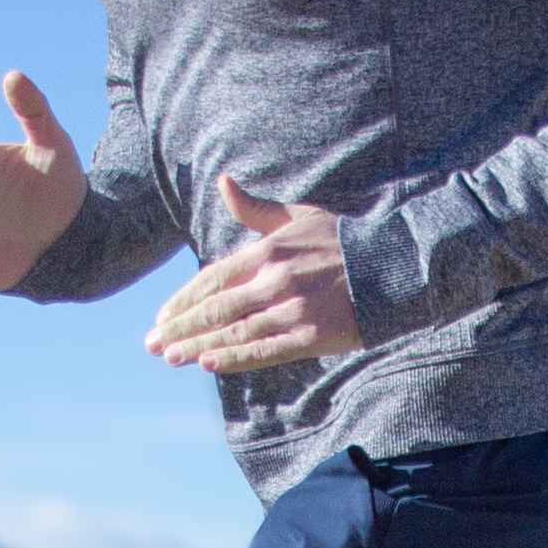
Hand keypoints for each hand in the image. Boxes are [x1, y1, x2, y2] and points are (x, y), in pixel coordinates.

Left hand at [146, 176, 361, 375]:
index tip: (162, 317)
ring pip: (235, 332)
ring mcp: (292, 310)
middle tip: (153, 344)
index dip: (184, 300)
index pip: (214, 279)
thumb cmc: (343, 242)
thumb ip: (256, 210)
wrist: (393, 267)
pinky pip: (264, 351)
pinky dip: (234, 357)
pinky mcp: (311, 337)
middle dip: (181, 327)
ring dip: (198, 346)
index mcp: (268, 251)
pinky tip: (208, 363)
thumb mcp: (299, 217)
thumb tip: (223, 184)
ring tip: (171, 356)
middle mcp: (275, 281)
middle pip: (217, 308)